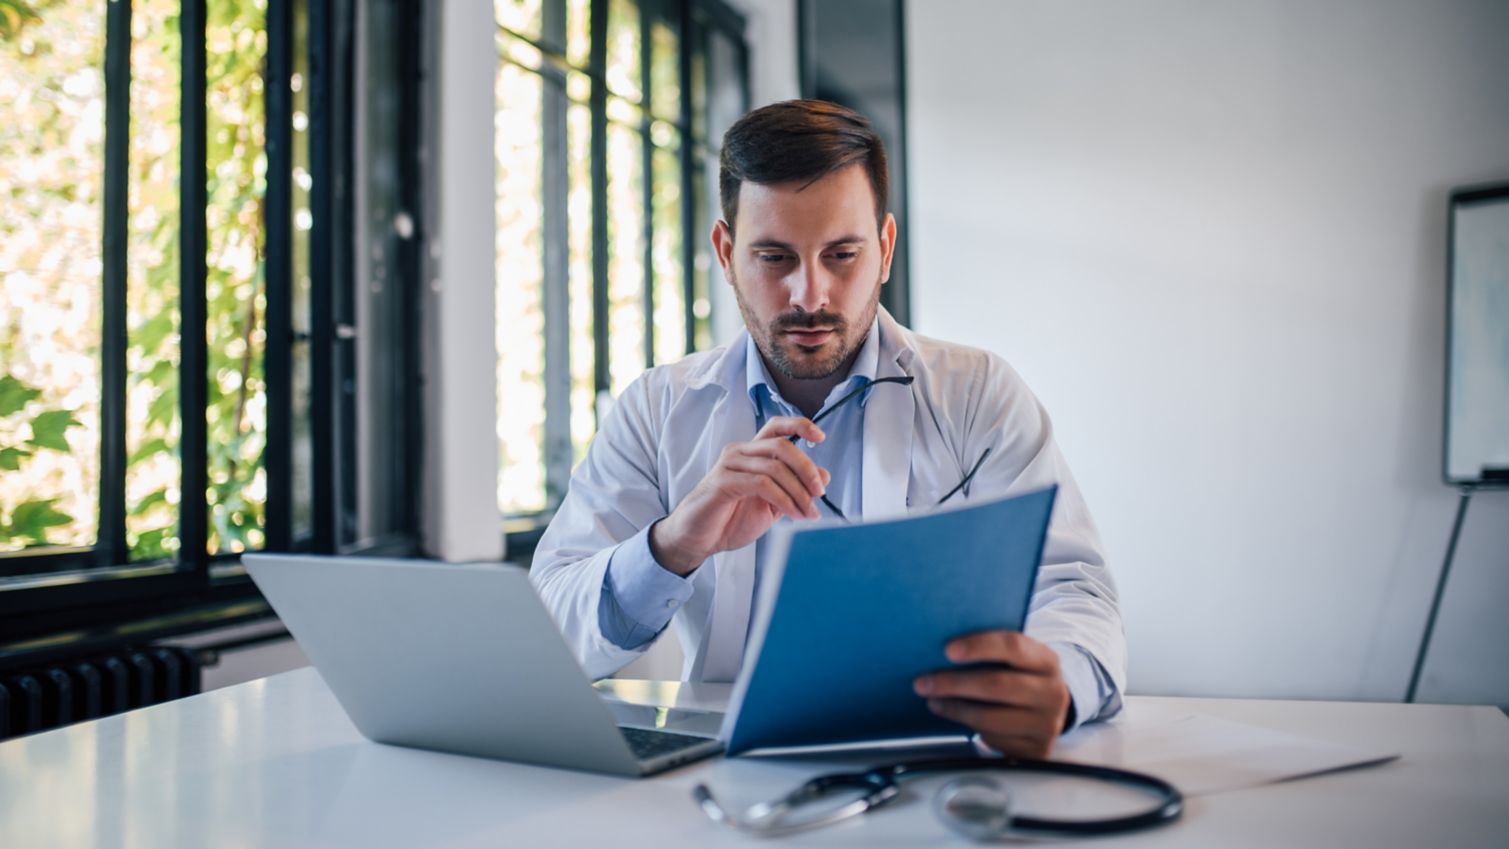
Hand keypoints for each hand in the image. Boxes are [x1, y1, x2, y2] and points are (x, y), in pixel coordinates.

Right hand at [649, 416, 830, 575]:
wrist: (699, 539)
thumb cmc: (730, 520)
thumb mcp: (772, 504)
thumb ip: (794, 488)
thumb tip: (824, 475)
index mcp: (751, 453)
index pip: (776, 427)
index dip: (799, 426)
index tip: (820, 437)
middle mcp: (740, 452)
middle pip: (781, 445)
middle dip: (807, 468)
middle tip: (820, 491)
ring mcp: (729, 465)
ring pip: (775, 466)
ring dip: (798, 491)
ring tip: (808, 512)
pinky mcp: (723, 482)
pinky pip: (762, 484)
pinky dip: (784, 499)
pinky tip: (792, 514)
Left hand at [913, 631, 1071, 758]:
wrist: (1048, 709)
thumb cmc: (1021, 676)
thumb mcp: (1017, 660)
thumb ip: (992, 651)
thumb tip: (941, 648)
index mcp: (1047, 661)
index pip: (1013, 646)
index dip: (979, 646)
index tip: (947, 649)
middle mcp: (1052, 693)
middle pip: (997, 685)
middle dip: (954, 683)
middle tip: (923, 682)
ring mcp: (1046, 724)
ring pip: (990, 718)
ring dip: (954, 709)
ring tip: (932, 700)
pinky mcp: (1035, 750)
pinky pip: (993, 739)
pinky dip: (967, 728)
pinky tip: (953, 715)